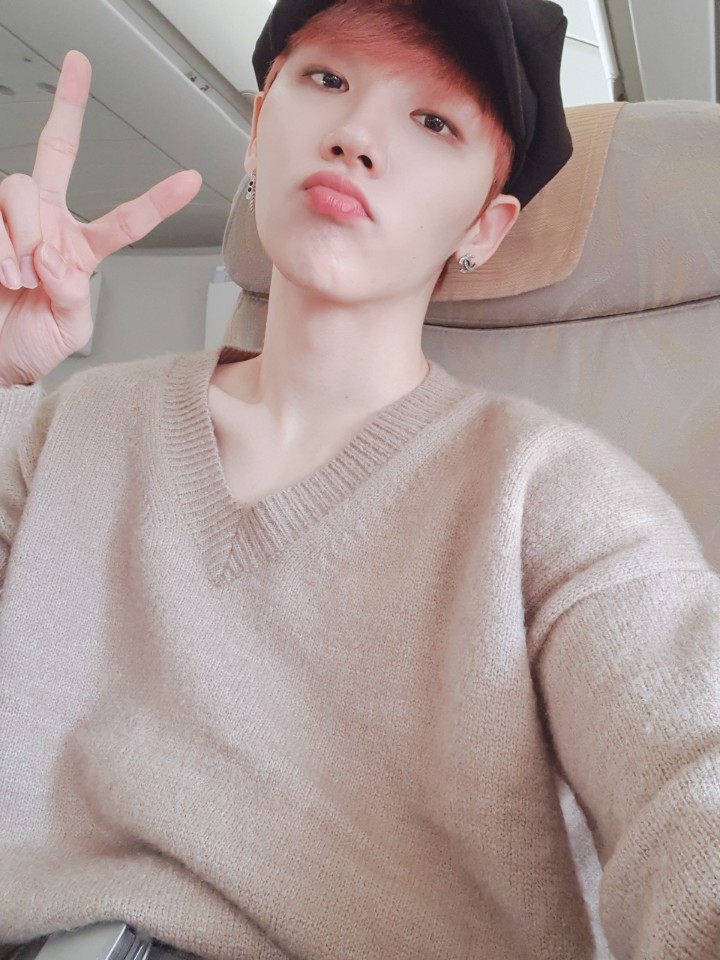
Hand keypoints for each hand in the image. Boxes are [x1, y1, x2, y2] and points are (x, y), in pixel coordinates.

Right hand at [0, 50, 201, 385]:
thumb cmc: (33, 343)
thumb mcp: (70, 329)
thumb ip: (74, 295)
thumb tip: (55, 258)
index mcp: (80, 248)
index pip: (125, 219)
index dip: (157, 200)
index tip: (191, 180)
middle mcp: (46, 224)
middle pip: (55, 154)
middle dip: (67, 106)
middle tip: (77, 67)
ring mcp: (11, 222)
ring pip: (19, 188)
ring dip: (22, 233)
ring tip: (22, 275)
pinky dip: (2, 246)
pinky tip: (5, 271)